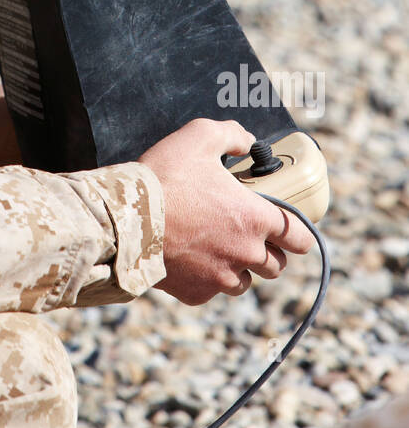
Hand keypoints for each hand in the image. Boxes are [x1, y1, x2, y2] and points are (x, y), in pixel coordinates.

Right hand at [139, 118, 314, 305]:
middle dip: (269, 250)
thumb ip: (232, 134)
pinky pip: (213, 290)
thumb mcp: (200, 135)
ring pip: (246, 281)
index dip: (300, 234)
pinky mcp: (197, 292)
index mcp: (255, 218)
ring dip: (240, 268)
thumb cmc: (165, 176)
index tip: (292, 231)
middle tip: (249, 233)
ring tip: (221, 248)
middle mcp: (245, 253)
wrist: (126, 218)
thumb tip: (247, 141)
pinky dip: (208, 278)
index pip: (300, 237)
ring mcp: (221, 277)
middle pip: (277, 264)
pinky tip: (193, 259)